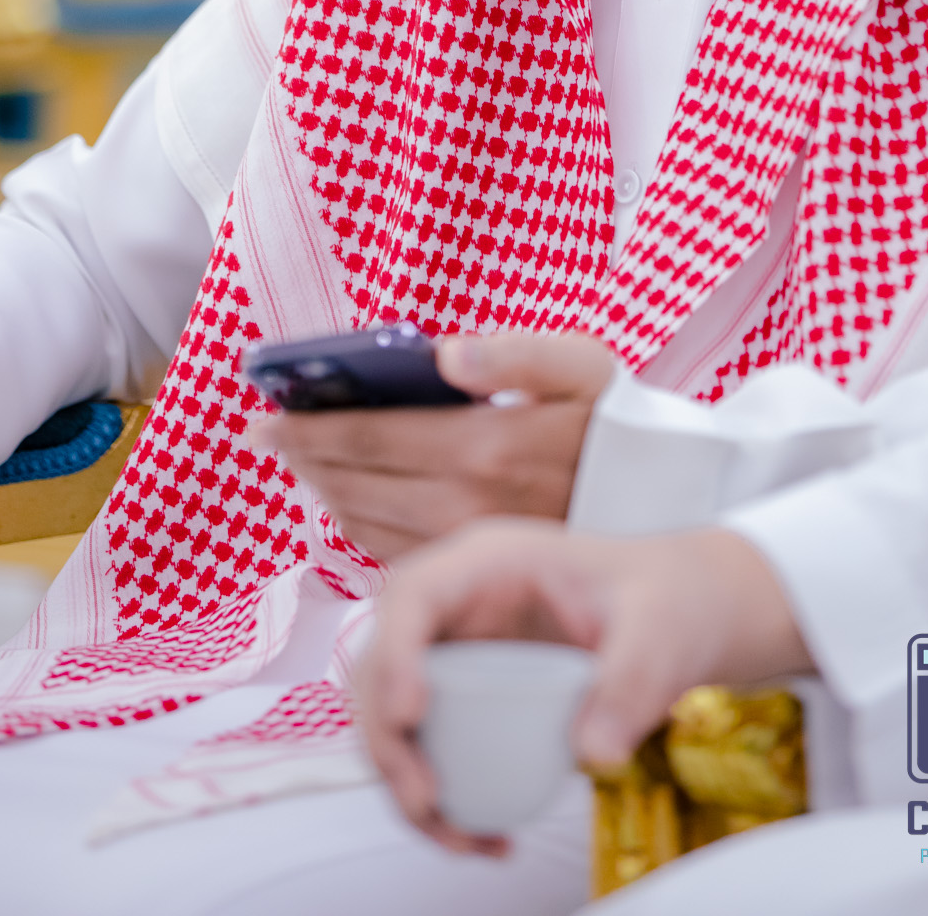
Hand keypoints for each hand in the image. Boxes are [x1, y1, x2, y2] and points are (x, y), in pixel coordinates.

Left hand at [246, 329, 613, 562]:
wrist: (664, 511)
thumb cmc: (616, 427)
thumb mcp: (586, 367)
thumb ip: (517, 352)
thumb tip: (447, 353)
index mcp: (483, 447)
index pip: (367, 439)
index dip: (306, 427)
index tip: (263, 416)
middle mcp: (466, 506)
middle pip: (354, 485)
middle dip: (305, 457)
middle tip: (271, 435)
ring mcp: (467, 548)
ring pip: (365, 526)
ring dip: (326, 492)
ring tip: (306, 463)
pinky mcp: (473, 574)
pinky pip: (393, 555)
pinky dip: (359, 527)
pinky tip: (353, 502)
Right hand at [355, 517, 812, 852]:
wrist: (682, 614)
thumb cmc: (666, 599)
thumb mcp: (659, 632)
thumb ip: (630, 684)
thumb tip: (592, 754)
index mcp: (490, 561)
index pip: (414, 593)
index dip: (395, 651)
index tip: (411, 715)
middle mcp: (458, 604)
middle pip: (382, 663)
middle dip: (387, 739)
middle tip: (428, 800)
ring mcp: (457, 650)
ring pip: (391, 715)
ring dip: (404, 781)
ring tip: (459, 837)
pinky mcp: (467, 696)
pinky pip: (428, 747)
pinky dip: (438, 797)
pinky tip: (481, 834)